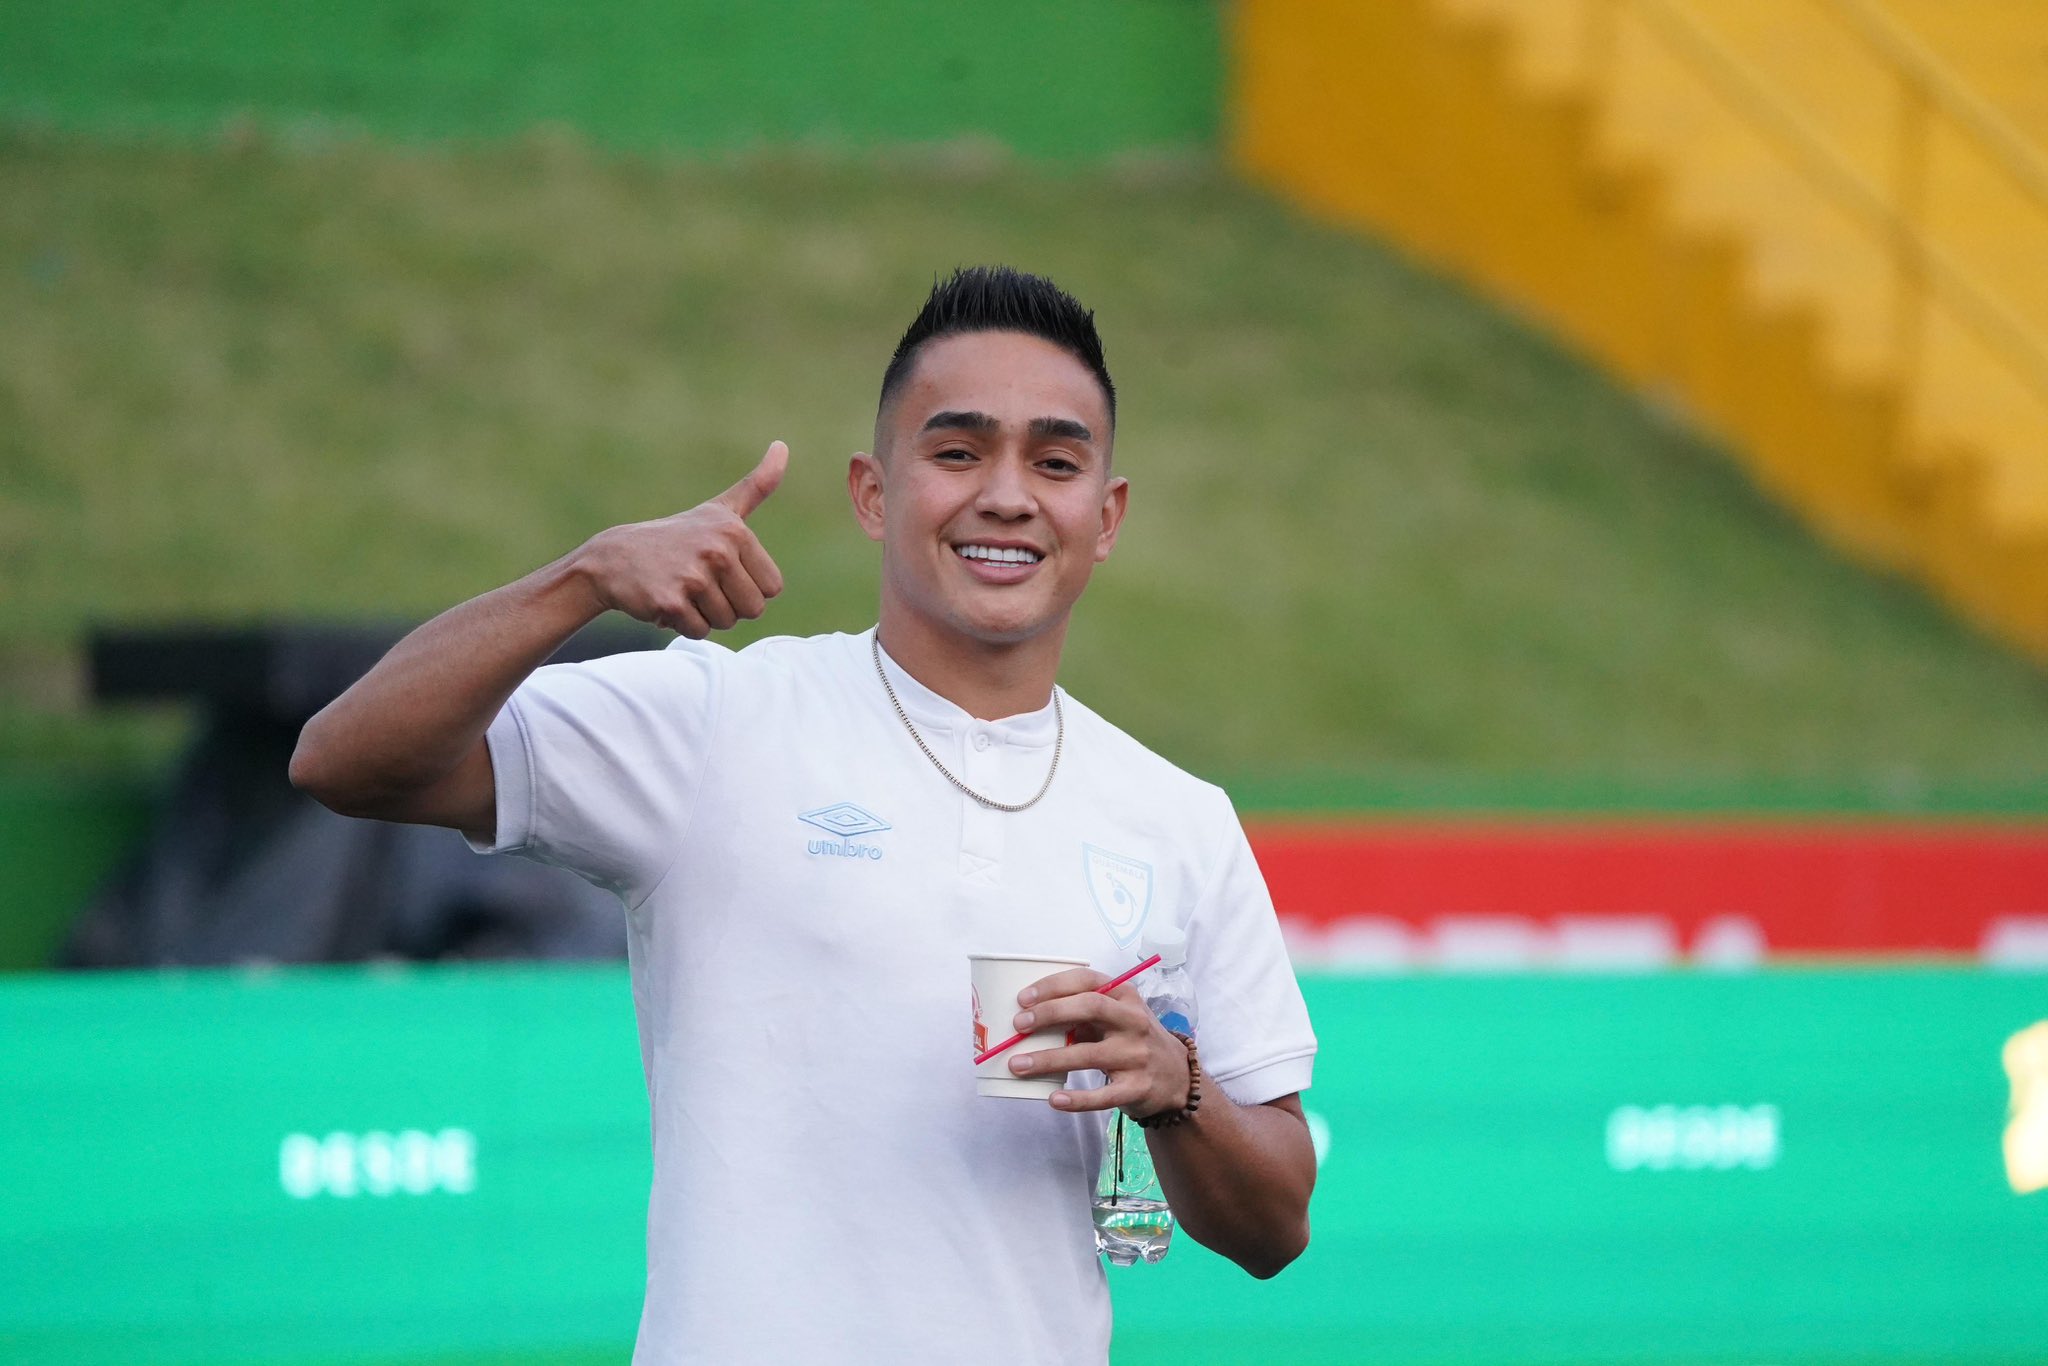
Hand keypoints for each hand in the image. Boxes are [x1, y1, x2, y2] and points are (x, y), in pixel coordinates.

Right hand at [574, 441, 788, 637]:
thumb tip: (783, 446)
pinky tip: (666, 602)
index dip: (747, 587)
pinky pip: (700, 631)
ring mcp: (693, 576)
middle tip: (700, 584)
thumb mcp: (719, 510)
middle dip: (729, 606)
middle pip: (753, 609)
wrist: (613, 559)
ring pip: (727, 623)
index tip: (720, 571)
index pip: (772, 588)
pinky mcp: (671, 601)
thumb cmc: (675, 537)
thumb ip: (756, 486)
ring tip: (682, 590)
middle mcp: (717, 550)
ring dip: (705, 615)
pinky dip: (684, 625)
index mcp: (735, 531)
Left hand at [1005, 967, 1191, 1116]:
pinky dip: (1077, 1099)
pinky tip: (1054, 1099)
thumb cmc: (1132, 1039)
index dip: (1053, 986)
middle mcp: (1133, 1021)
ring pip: (1089, 1054)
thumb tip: (1030, 1018)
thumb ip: (1083, 1012)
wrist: (1176, 1076)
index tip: (1023, 999)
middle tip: (1018, 1025)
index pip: (1087, 980)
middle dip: (1050, 1013)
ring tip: (1018, 1065)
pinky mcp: (1138, 1087)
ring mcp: (1137, 1055)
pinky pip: (1103, 1095)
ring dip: (1049, 1059)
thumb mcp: (1116, 1016)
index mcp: (1124, 995)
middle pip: (1090, 1007)